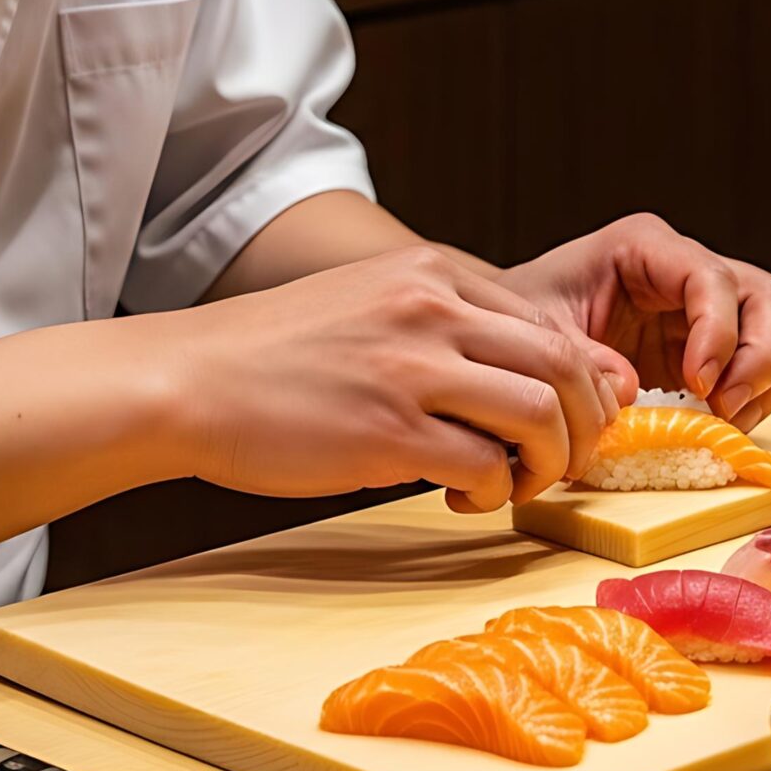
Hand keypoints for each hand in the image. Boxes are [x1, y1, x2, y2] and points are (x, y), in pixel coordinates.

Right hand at [154, 247, 630, 511]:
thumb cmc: (281, 354)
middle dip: (583, 425)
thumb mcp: (375, 304)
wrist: (188, 379)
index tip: (574, 420)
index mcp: (433, 272)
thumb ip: (455, 326)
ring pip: (539, 415)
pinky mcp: (387, 433)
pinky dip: (491, 494)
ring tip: (515, 483)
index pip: (551, 324)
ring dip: (547, 463)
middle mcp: (431, 309)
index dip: (582, 383)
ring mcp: (410, 369)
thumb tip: (541, 372)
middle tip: (564, 460)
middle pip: (564, 366)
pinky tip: (460, 498)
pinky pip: (484, 467)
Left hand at [501, 214, 770, 429]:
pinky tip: (721, 425)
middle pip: (766, 296)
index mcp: (643, 247)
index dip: (718, 330)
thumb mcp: (538, 335)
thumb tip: (631, 390)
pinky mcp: (708, 347)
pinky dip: (755, 398)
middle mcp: (684, 269)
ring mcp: (703, 309)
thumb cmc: (519, 322)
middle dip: (761, 355)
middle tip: (727, 407)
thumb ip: (582, 359)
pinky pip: (759, 365)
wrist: (509, 338)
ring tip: (727, 422)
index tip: (698, 384)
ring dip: (766, 380)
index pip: (710, 277)